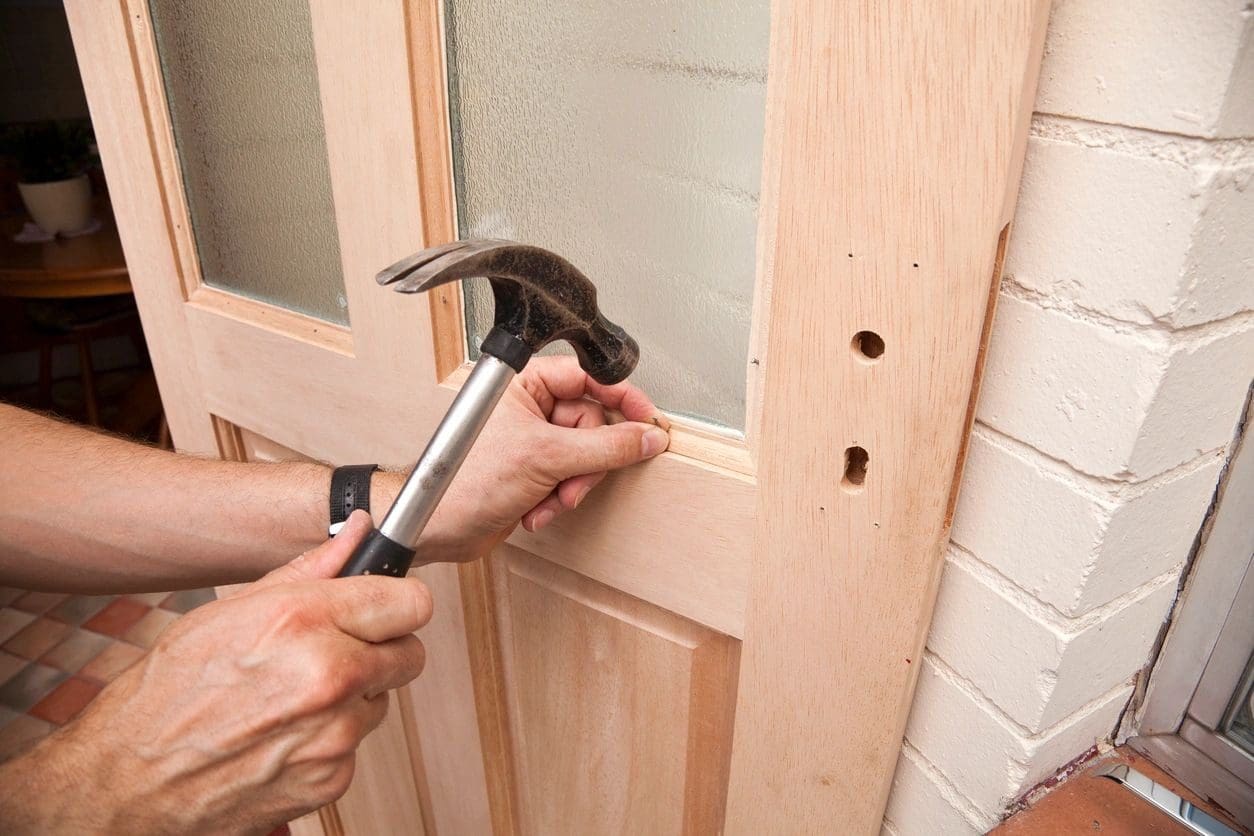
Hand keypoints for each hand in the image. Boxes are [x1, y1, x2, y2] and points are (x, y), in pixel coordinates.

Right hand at [0, 513, 430, 834]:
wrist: (128, 780)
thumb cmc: (167, 694)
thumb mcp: (232, 609)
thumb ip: (311, 569)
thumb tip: (359, 531)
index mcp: (304, 621)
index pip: (412, 602)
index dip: (399, 602)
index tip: (388, 606)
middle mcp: (328, 676)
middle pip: (409, 654)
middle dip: (379, 650)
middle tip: (334, 652)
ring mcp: (334, 733)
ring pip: (380, 702)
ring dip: (351, 698)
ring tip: (290, 698)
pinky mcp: (331, 779)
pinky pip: (355, 747)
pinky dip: (328, 742)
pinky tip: (282, 735)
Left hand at [397, 356, 670, 562]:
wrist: (438, 528)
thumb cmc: (462, 481)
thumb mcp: (546, 457)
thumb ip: (606, 446)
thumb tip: (645, 437)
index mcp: (525, 384)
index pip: (590, 377)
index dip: (622, 398)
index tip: (647, 420)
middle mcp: (530, 407)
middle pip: (593, 422)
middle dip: (588, 461)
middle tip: (575, 480)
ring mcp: (533, 439)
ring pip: (585, 455)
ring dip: (573, 485)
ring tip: (552, 499)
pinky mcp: (534, 469)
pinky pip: (571, 478)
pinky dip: (560, 498)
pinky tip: (538, 509)